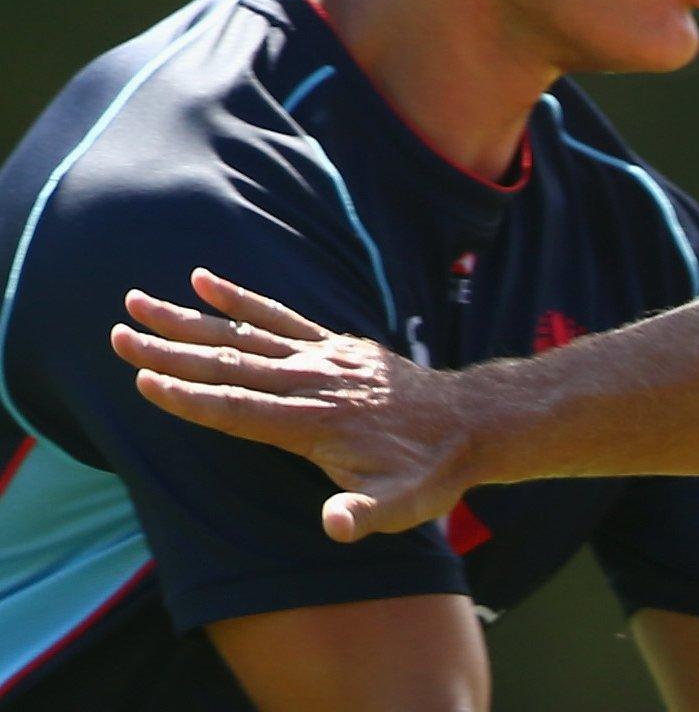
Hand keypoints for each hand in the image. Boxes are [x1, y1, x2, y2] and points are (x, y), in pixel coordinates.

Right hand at [110, 269, 473, 542]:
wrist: (473, 423)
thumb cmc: (431, 472)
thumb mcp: (403, 506)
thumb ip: (364, 515)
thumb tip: (335, 527)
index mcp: (315, 422)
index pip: (238, 408)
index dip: (190, 398)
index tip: (143, 381)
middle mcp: (314, 382)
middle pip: (230, 364)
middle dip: (171, 351)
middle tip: (118, 335)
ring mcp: (325, 358)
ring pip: (246, 334)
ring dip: (190, 318)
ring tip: (140, 300)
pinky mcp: (337, 345)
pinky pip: (282, 316)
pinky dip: (243, 299)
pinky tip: (206, 279)